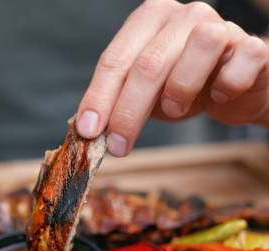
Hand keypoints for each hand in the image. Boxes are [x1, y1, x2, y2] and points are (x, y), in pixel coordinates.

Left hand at [76, 0, 268, 156]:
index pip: (114, 59)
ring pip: (199, 47)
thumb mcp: (141, 96)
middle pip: (149, 63)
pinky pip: (242, 59)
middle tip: (118, 146)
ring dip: (180, 88)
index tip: (89, 131)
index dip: (99, 97)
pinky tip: (218, 96)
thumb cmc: (180, 89)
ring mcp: (220, 26)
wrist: (233, 91)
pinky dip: (227, 84)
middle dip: (128, 111)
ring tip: (175, 108)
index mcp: (147, 21)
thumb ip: (115, 104)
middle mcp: (182, 16)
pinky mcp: (252, 46)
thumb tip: (86, 130)